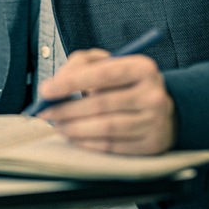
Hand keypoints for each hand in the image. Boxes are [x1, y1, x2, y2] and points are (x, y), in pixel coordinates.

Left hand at [37, 48, 176, 154]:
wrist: (162, 110)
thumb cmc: (126, 84)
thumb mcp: (109, 63)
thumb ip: (81, 64)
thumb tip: (57, 83)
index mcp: (142, 68)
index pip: (103, 74)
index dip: (71, 82)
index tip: (46, 90)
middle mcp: (152, 95)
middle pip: (101, 103)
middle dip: (67, 109)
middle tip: (45, 112)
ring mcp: (154, 122)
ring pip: (105, 127)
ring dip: (74, 128)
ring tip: (58, 125)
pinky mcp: (150, 144)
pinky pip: (112, 146)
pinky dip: (88, 142)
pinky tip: (74, 137)